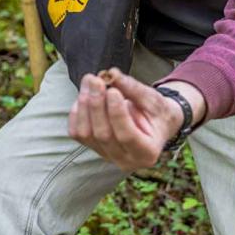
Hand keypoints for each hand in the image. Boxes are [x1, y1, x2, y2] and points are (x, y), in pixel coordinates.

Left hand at [68, 70, 191, 171]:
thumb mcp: (153, 99)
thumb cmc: (157, 112)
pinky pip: (77, 133)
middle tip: (96, 80)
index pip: (127, 135)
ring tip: (89, 82)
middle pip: (103, 134)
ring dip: (84, 105)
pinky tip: (85, 95)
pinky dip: (77, 112)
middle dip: (96, 104)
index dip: (116, 112)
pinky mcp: (94, 148)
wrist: (155, 124)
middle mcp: (126, 160)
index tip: (112, 90)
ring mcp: (107, 156)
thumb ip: (133, 88)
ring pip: (86, 134)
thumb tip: (112, 74)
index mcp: (147, 152)